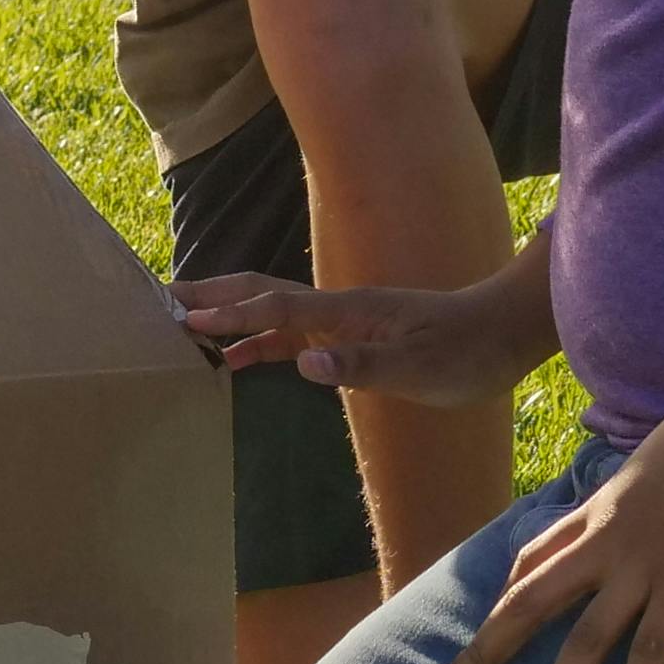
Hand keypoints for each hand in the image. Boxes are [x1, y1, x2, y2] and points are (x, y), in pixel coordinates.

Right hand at [175, 258, 558, 406]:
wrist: (502, 334)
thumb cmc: (466, 353)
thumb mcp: (420, 370)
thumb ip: (362, 366)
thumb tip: (307, 364)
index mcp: (349, 311)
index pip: (277, 309)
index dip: (232, 314)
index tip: (187, 318)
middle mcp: (339, 308)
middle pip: (262, 293)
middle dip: (213, 296)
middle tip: (161, 301)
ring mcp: (343, 320)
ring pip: (272, 311)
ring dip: (228, 314)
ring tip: (181, 324)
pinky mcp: (352, 336)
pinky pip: (291, 335)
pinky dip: (257, 341)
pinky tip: (236, 360)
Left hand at [440, 310, 663, 663]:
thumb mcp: (657, 462)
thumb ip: (637, 496)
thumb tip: (635, 510)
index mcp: (598, 507)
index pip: (532, 558)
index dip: (503, 600)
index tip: (484, 636)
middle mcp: (606, 538)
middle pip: (528, 601)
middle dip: (485, 652)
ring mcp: (644, 561)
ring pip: (583, 637)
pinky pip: (653, 649)